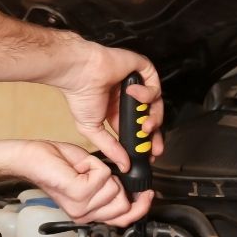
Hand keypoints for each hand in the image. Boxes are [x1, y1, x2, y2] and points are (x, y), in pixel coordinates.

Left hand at [16, 140, 153, 225]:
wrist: (31, 158)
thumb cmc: (55, 162)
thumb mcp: (90, 177)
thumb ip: (110, 188)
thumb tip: (134, 191)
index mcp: (89, 212)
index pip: (125, 219)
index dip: (139, 206)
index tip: (146, 194)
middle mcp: (85, 213)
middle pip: (124, 205)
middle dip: (117, 184)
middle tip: (96, 175)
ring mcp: (80, 206)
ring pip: (115, 189)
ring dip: (103, 172)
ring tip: (82, 170)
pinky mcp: (77, 193)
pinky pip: (103, 176)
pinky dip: (94, 165)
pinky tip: (78, 166)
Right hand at [53, 40, 163, 171]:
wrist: (81, 73)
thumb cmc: (80, 95)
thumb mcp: (92, 129)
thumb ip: (110, 148)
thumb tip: (124, 165)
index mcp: (115, 111)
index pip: (136, 128)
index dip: (145, 142)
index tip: (149, 154)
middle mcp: (127, 98)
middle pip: (151, 118)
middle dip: (156, 134)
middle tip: (155, 147)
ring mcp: (135, 84)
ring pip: (157, 105)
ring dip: (154, 118)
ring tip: (145, 124)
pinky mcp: (142, 71)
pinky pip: (155, 87)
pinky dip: (147, 94)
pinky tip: (132, 92)